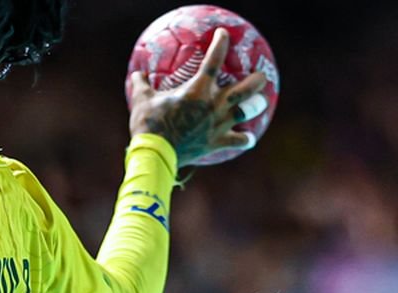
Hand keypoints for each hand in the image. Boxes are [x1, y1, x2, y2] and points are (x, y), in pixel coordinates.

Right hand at [129, 28, 269, 166]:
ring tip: (260, 103)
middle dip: (257, 81)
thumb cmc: (149, 124)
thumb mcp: (141, 101)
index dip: (220, 44)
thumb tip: (137, 74)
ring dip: (256, 106)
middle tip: (260, 77)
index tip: (223, 34)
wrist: (155, 154)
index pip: (214, 61)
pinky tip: (248, 138)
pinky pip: (238, 140)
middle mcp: (214, 105)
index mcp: (197, 90)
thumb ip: (141, 85)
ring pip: (247, 112)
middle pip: (245, 89)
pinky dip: (244, 139)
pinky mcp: (216, 141)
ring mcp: (218, 124)